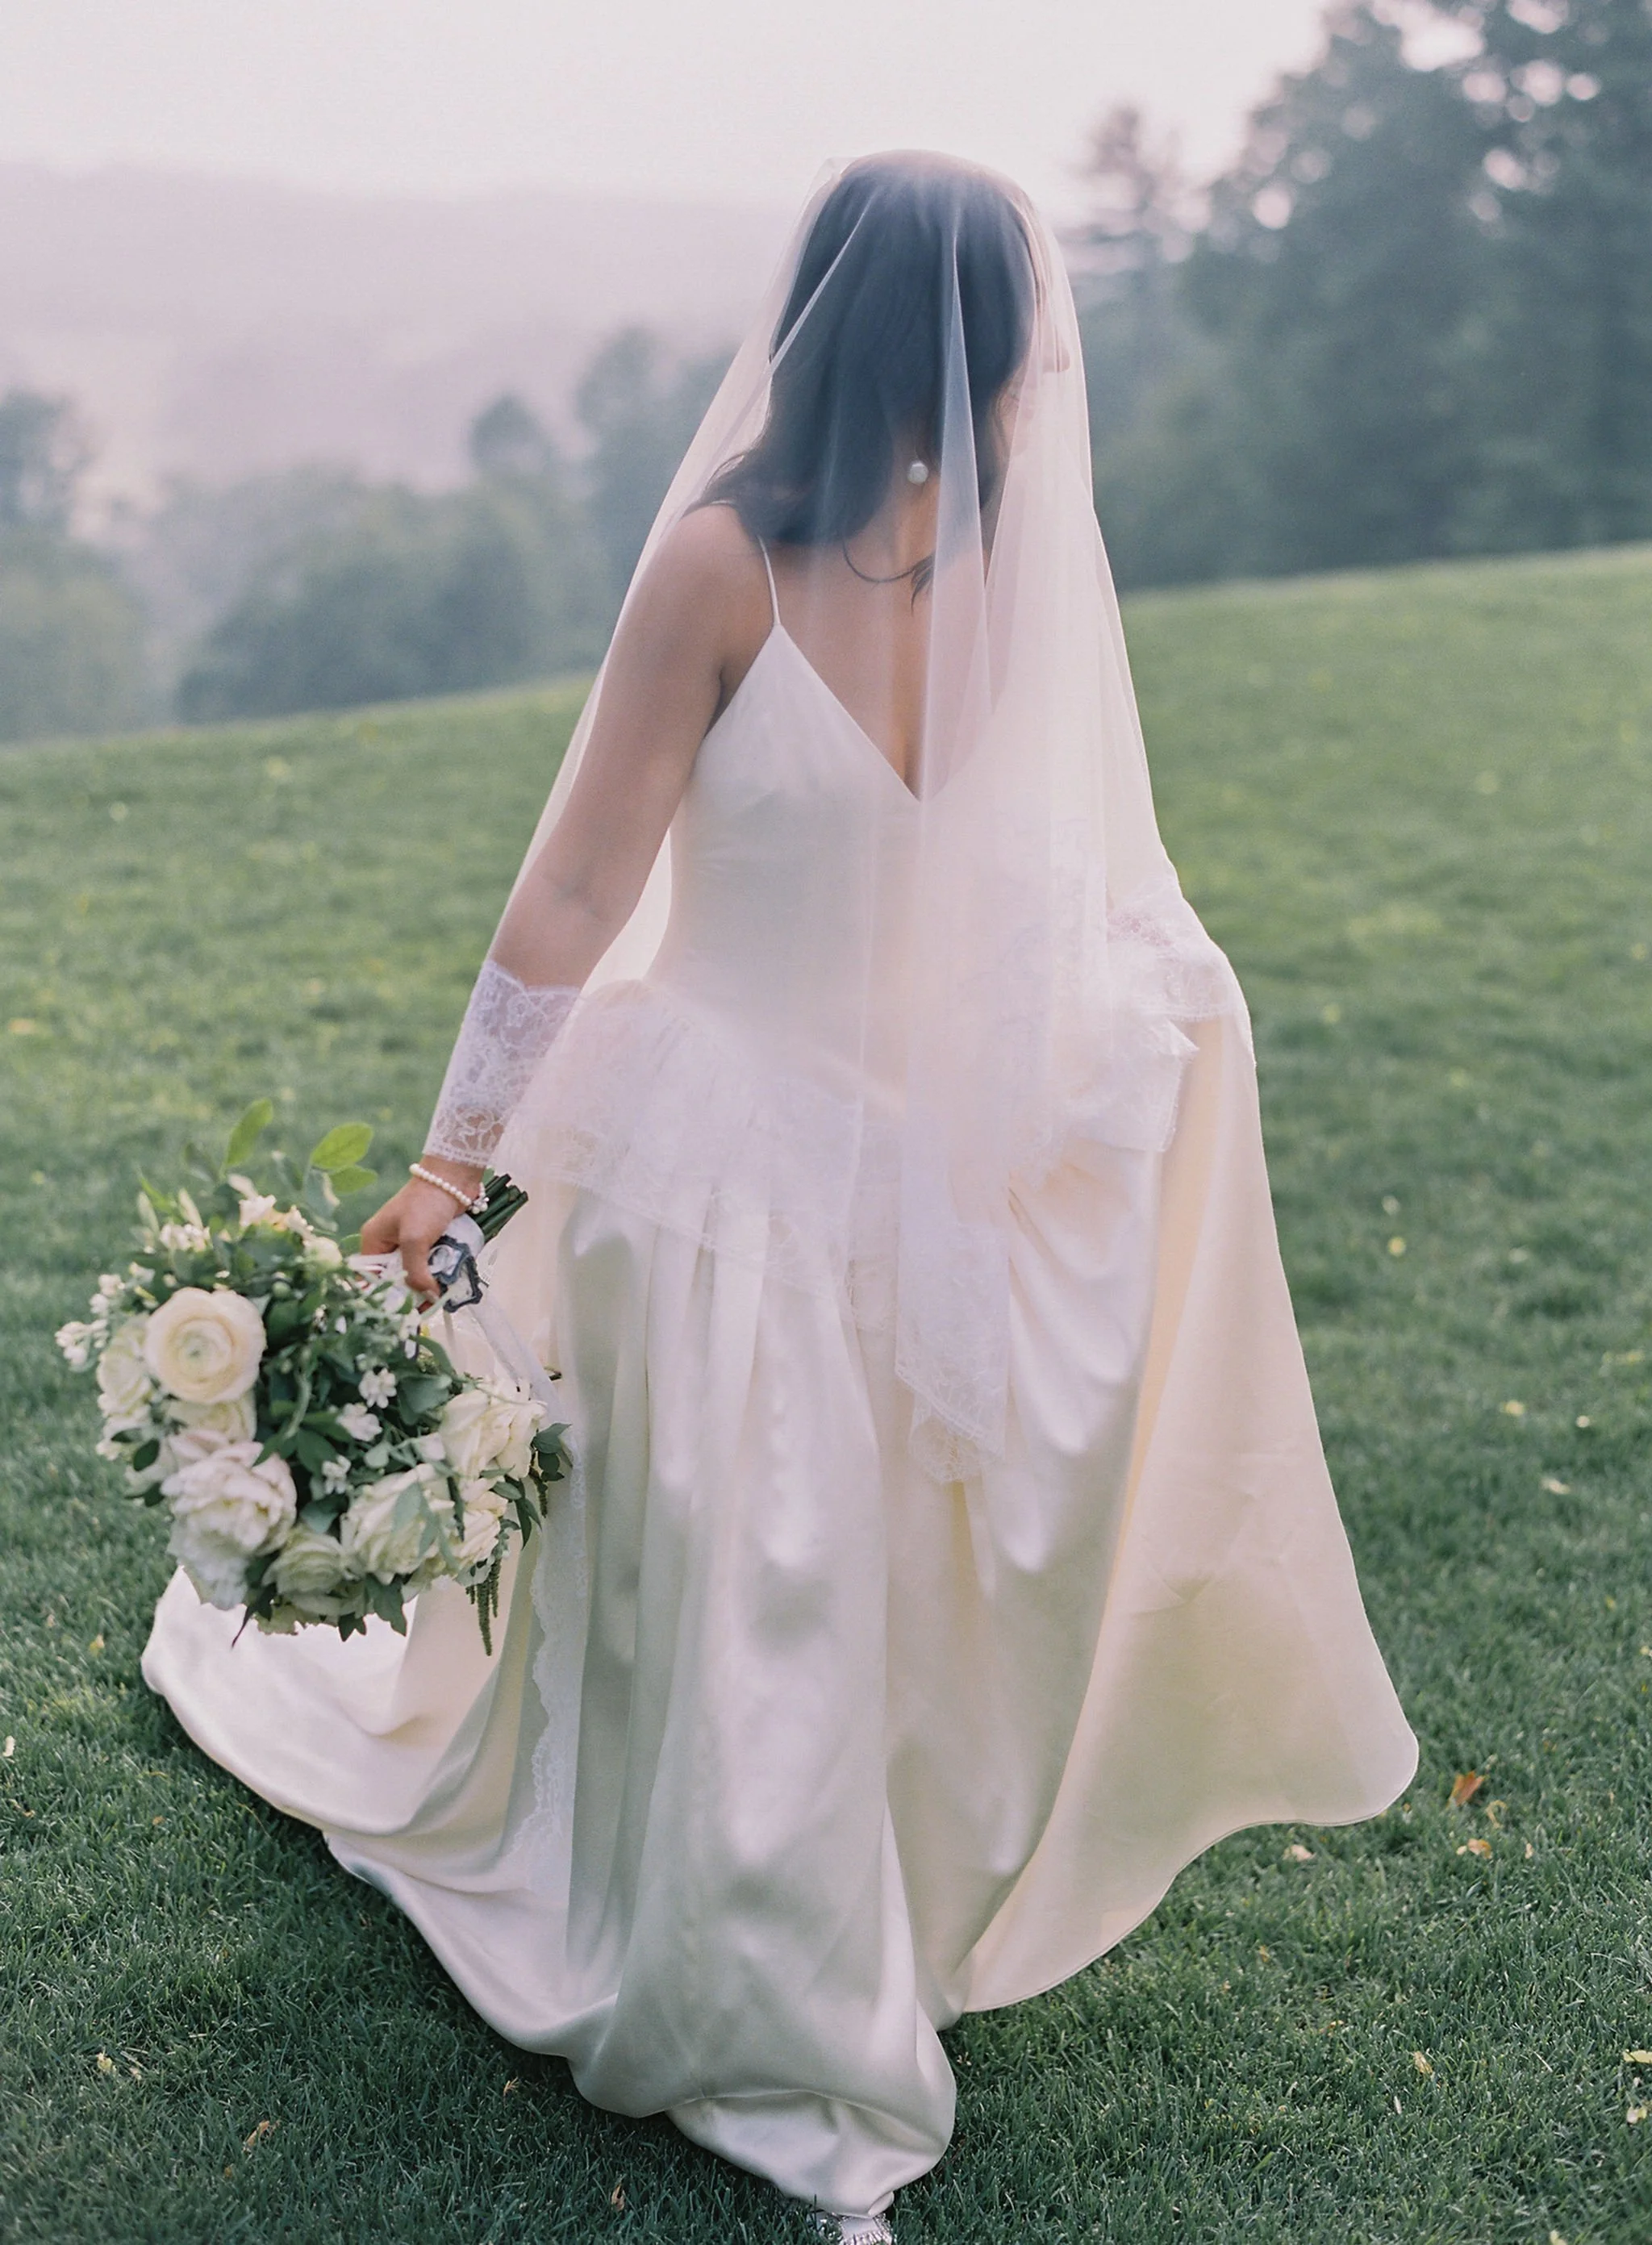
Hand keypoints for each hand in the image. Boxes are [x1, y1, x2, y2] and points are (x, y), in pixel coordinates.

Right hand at [360, 1159, 482, 1302]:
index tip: (397, 1313)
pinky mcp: (432, 1243)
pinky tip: (448, 1284)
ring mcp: (412, 1244)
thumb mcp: (414, 1239)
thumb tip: (427, 1296)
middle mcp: (390, 1245)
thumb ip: (416, 1271)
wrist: (454, 1179)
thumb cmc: (426, 1202)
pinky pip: (433, 1265)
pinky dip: (440, 1273)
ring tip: (439, 1298)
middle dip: (410, 1293)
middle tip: (424, 1309)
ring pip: (417, 1274)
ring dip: (428, 1284)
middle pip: (396, 1280)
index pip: (371, 1277)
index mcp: (375, 1241)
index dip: (382, 1296)